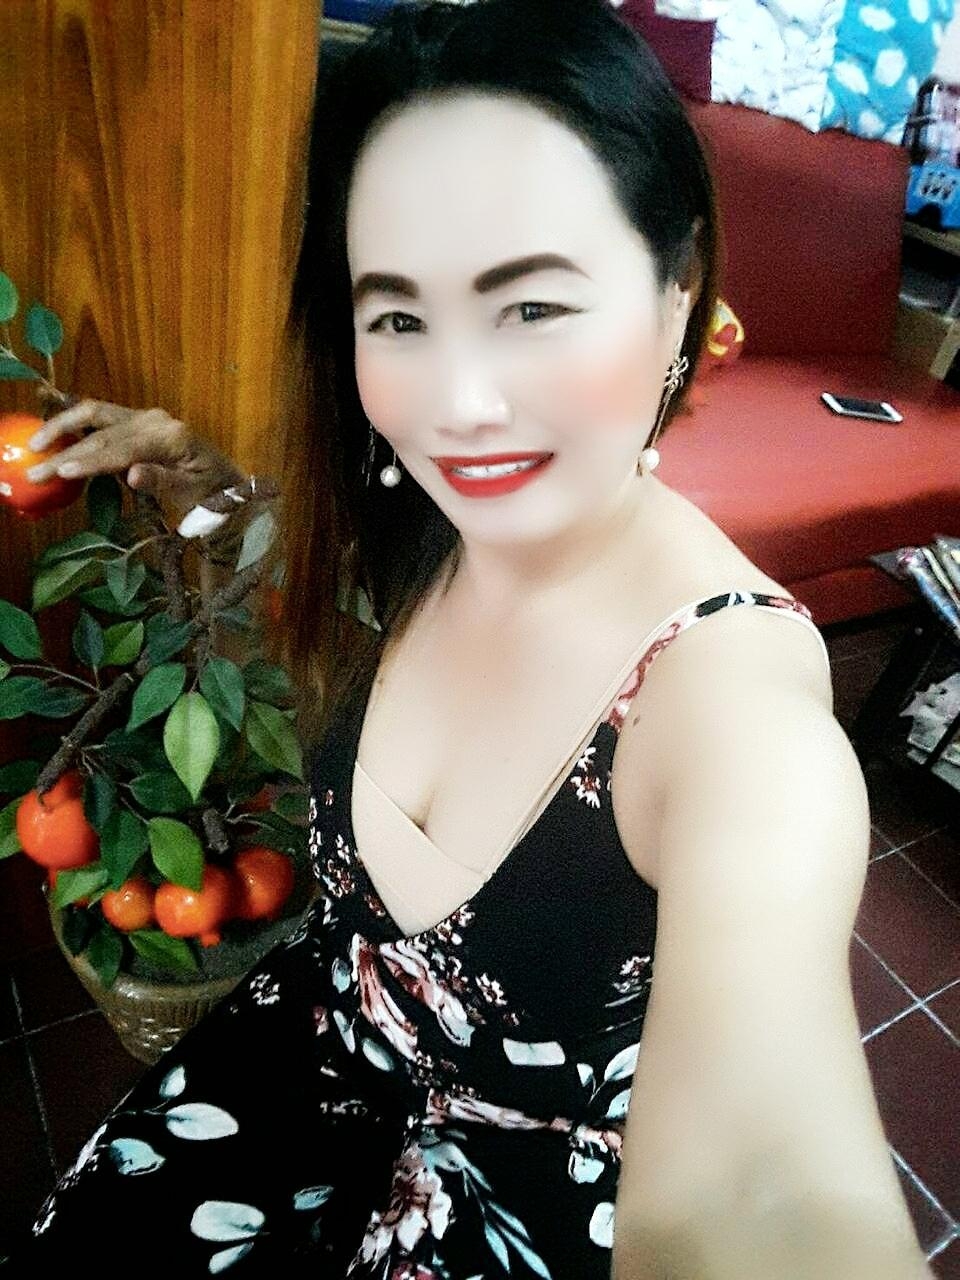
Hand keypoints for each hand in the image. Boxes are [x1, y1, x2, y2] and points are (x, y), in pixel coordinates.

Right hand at [24, 398, 246, 521]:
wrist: (227, 480)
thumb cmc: (212, 492)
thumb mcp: (192, 493)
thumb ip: (163, 481)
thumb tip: (132, 474)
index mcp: (171, 436)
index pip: (122, 449)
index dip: (90, 461)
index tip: (61, 471)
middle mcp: (155, 419)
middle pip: (103, 432)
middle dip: (66, 451)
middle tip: (34, 471)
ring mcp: (146, 417)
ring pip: (96, 414)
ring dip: (63, 427)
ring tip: (34, 443)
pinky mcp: (138, 421)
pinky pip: (101, 417)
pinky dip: (76, 423)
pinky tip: (53, 432)